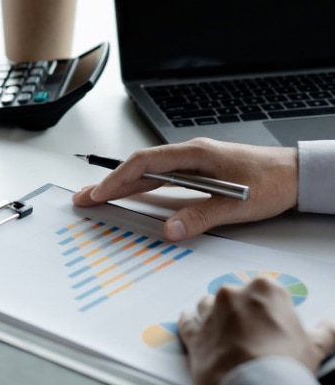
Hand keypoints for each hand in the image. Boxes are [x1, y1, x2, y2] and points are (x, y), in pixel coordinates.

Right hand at [72, 138, 297, 240]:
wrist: (299, 174)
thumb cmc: (273, 182)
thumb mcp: (236, 204)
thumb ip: (200, 216)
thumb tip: (169, 230)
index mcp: (194, 155)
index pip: (145, 164)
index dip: (118, 179)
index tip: (98, 194)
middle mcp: (190, 155)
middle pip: (140, 167)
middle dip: (110, 182)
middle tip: (84, 197)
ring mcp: (194, 163)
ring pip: (149, 172)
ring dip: (123, 184)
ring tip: (99, 196)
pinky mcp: (201, 172)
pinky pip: (162, 177)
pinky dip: (142, 186)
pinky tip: (133, 194)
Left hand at [178, 277, 334, 384]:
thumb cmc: (284, 364)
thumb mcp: (315, 346)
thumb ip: (326, 331)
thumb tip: (334, 326)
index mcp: (265, 290)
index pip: (264, 292)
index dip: (267, 309)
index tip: (270, 322)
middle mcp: (233, 295)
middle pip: (234, 297)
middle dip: (240, 311)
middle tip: (251, 333)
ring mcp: (210, 313)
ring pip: (207, 305)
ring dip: (214, 315)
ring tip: (223, 330)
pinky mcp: (193, 333)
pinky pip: (186, 322)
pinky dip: (187, 321)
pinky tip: (189, 320)